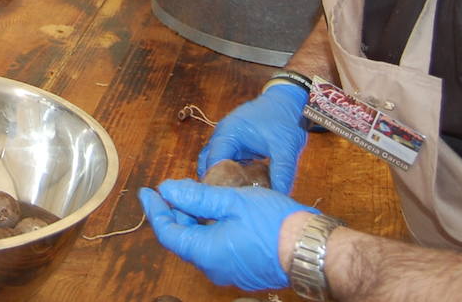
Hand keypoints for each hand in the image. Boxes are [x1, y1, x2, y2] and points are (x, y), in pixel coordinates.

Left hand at [139, 180, 314, 290]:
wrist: (313, 248)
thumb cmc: (275, 223)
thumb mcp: (231, 201)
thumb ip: (196, 197)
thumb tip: (168, 190)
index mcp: (206, 252)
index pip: (167, 232)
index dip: (155, 210)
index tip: (148, 191)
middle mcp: (214, 268)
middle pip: (183, 239)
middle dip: (174, 213)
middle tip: (172, 189)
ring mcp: (229, 272)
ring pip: (201, 243)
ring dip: (193, 220)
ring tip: (194, 195)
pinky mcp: (243, 270)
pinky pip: (217, 249)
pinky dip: (210, 229)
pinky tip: (217, 211)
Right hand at [198, 83, 308, 192]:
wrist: (290, 99)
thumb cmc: (285, 119)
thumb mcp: (286, 149)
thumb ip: (282, 174)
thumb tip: (279, 198)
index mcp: (229, 132)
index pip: (214, 162)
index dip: (218, 182)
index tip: (226, 201)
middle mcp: (222, 134)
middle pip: (209, 163)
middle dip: (217, 182)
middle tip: (228, 202)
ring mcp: (227, 137)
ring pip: (216, 162)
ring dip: (223, 178)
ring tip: (233, 198)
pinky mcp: (235, 142)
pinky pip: (227, 160)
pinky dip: (231, 173)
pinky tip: (241, 187)